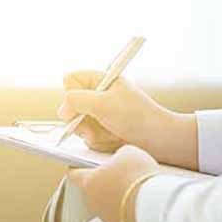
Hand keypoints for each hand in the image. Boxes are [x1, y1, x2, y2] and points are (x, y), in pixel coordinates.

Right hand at [58, 70, 172, 152]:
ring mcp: (101, 114)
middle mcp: (100, 96)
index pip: (71, 80)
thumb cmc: (136, 116)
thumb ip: (76, 100)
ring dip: (92, 132)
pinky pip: (89, 137)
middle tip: (95, 125)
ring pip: (78, 124)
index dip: (71, 94)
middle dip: (81, 119)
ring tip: (110, 133)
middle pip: (71, 106)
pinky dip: (100, 141)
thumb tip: (62, 108)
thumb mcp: (102, 103)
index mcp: (102, 80)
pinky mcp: (104, 131)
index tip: (78, 106)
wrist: (159, 140)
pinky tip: (114, 140)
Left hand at [68, 145, 158, 221]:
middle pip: (94, 189)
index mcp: (88, 182)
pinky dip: (131, 209)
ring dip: (119, 197)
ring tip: (137, 187)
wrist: (154, 206)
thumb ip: (119, 155)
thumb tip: (121, 160)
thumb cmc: (136, 176)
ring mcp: (107, 218)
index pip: (75, 173)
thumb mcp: (129, 153)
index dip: (78, 166)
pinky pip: (124, 216)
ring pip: (109, 204)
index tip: (81, 162)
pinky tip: (144, 201)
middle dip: (105, 181)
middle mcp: (93, 203)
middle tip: (120, 172)